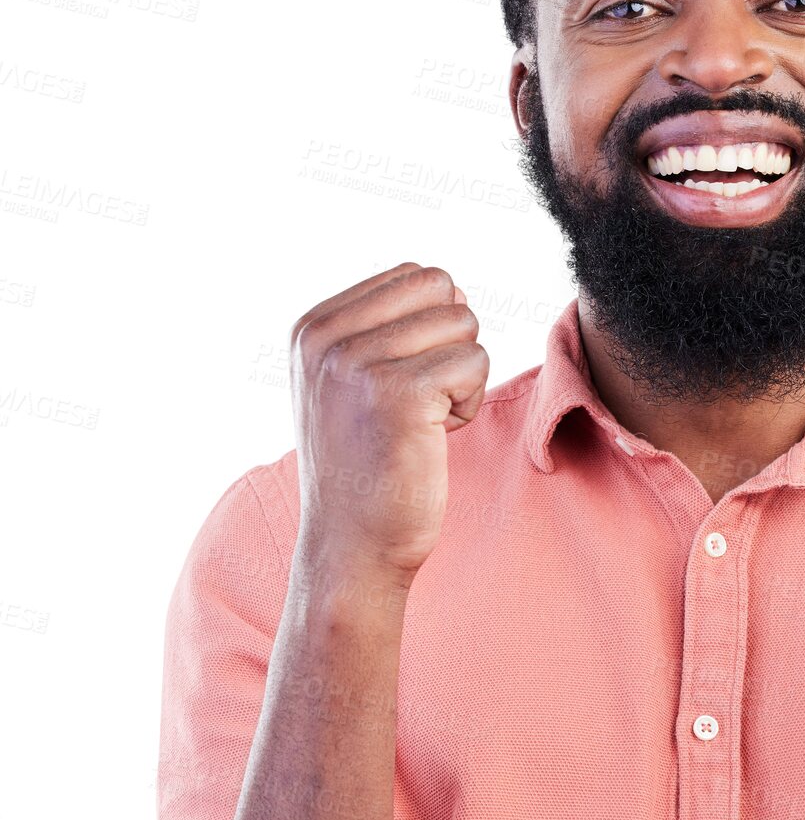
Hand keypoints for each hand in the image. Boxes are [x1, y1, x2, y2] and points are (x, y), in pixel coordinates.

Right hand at [289, 262, 489, 578]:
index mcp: (313, 326)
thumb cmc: (367, 464)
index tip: (401, 386)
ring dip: (461, 376)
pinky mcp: (399, 393)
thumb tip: (449, 284)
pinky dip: (469, 404)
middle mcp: (326, 337)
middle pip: (442, 288)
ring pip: (464, 325)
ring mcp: (357, 363)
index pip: (413, 275)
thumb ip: (382, 326)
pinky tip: (433, 437)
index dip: (431, 329)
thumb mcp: (350, 381)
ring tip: (423, 421)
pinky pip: (476, 362)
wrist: (352, 544)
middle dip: (451, 343)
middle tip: (421, 400)